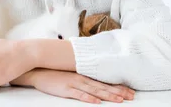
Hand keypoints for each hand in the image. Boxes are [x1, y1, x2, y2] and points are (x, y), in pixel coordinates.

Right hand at [19, 68, 134, 103]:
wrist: (39, 69)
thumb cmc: (55, 72)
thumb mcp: (72, 73)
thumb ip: (84, 76)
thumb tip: (94, 80)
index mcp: (85, 75)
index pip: (105, 81)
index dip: (119, 86)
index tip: (130, 91)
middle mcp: (83, 78)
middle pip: (104, 86)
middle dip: (119, 92)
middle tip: (131, 96)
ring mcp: (75, 83)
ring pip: (95, 90)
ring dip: (108, 95)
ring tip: (120, 100)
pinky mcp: (66, 89)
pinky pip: (79, 94)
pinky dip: (89, 98)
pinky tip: (96, 102)